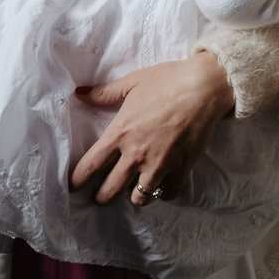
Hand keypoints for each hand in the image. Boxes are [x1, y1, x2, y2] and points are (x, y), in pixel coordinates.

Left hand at [70, 53, 234, 205]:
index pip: (91, 165)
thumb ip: (105, 92)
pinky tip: (161, 186)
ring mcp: (160, 164)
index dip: (78, 180)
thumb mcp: (133, 82)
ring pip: (139, 198)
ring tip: (133, 191)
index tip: (74, 186)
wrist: (204, 88)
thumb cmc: (168, 81)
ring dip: (134, 196)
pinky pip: (168, 193)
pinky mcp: (181, 169)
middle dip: (102, 197)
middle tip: (101, 197)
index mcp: (121, 133)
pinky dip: (163, 192)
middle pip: (110, 190)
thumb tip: (80, 92)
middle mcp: (136, 154)